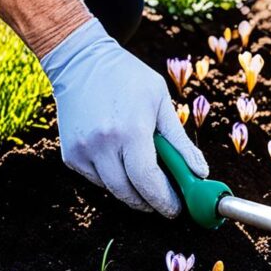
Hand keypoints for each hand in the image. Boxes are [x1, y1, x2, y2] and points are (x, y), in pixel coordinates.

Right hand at [40, 19, 207, 214]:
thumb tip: (200, 173)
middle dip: (150, 203)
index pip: (148, 180)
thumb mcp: (160, 102)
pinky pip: (96, 180)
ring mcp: (82, 150)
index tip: (176, 209)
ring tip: (147, 180)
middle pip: (129, 192)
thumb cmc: (128, 78)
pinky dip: (113, 179)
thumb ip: (180, 141)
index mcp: (130, 130)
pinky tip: (121, 162)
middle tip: (165, 203)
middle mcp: (102, 143)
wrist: (80, 61)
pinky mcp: (70, 155)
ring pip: (112, 189)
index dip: (165, 200)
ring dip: (132, 191)